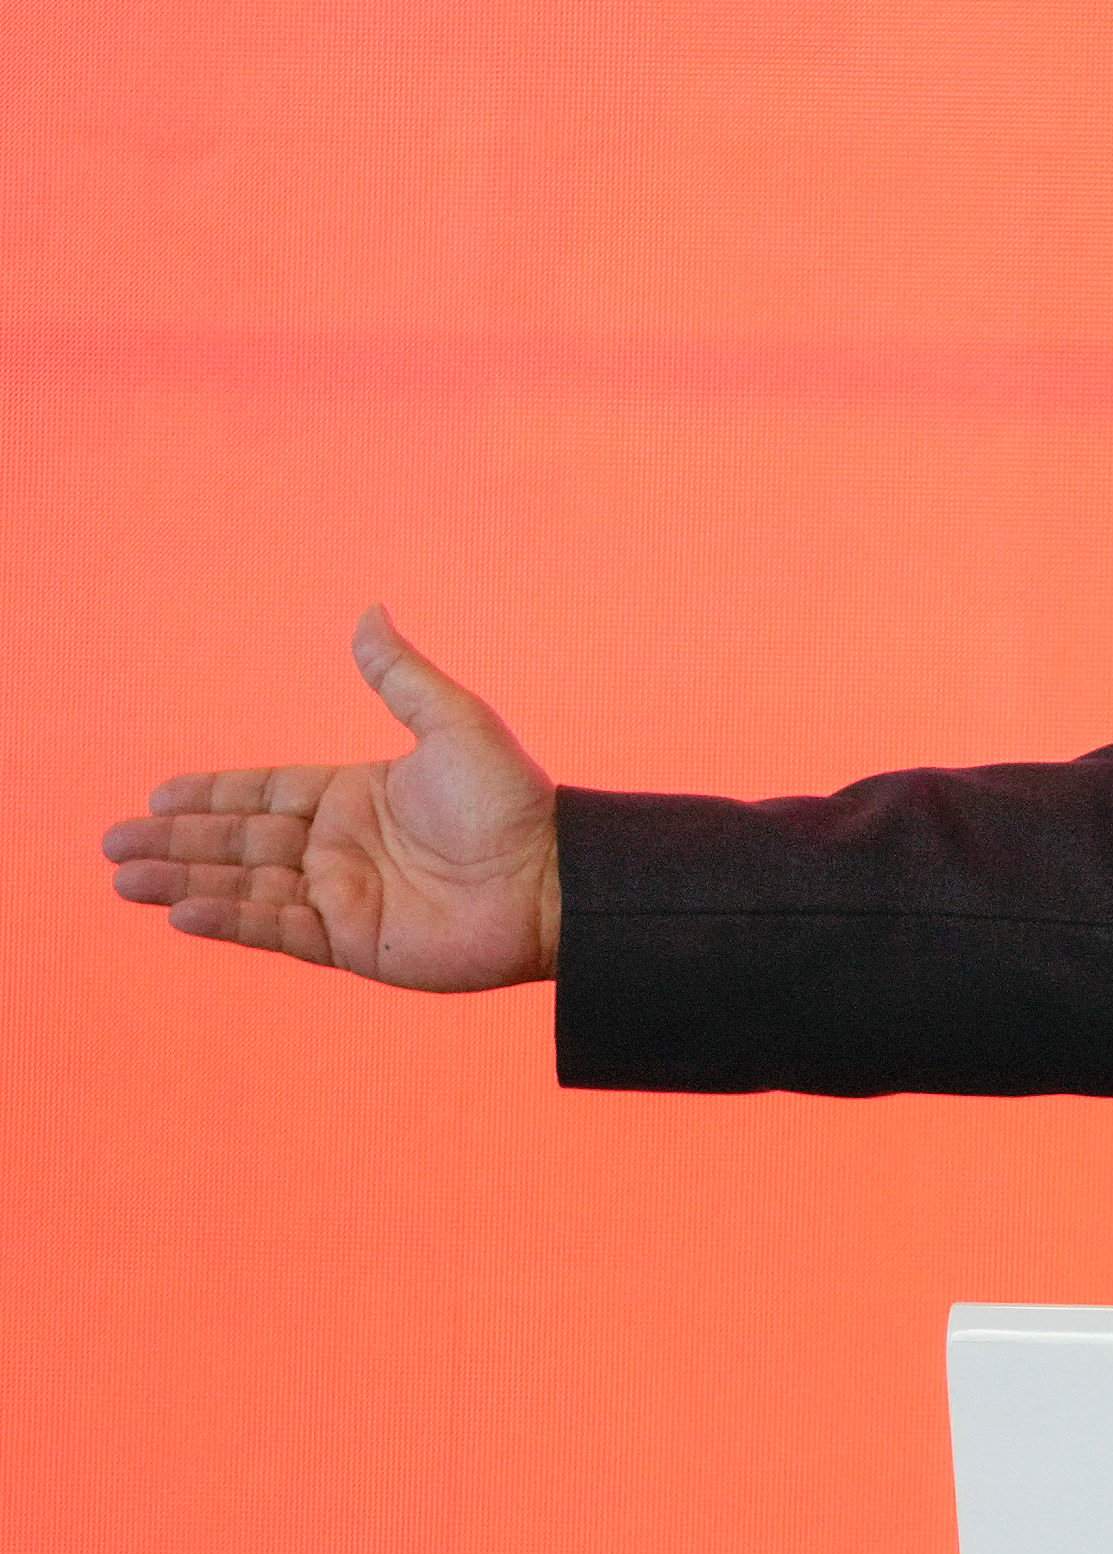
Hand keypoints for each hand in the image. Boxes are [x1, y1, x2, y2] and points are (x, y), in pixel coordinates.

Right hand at [101, 606, 561, 989]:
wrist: (557, 881)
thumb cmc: (514, 803)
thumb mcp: (455, 724)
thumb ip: (400, 676)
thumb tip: (369, 611)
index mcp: (356, 797)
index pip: (264, 794)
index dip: (211, 796)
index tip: (156, 796)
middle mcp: (341, 848)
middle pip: (241, 842)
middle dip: (178, 842)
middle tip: (114, 843)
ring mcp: (345, 897)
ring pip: (247, 887)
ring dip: (185, 883)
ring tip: (125, 877)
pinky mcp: (355, 942)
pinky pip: (278, 929)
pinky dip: (230, 920)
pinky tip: (183, 914)